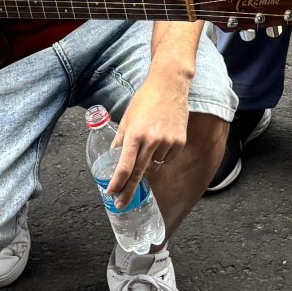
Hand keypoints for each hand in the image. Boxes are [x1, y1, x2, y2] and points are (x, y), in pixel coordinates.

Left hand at [108, 67, 190, 202]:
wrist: (170, 86)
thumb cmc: (145, 100)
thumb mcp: (127, 118)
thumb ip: (120, 140)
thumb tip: (113, 159)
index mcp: (135, 134)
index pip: (125, 166)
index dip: (117, 182)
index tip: (111, 194)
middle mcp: (152, 140)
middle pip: (139, 173)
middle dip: (128, 191)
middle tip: (120, 204)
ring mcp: (168, 142)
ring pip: (153, 166)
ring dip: (146, 166)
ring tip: (146, 147)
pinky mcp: (179, 142)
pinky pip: (166, 159)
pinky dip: (160, 157)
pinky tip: (160, 141)